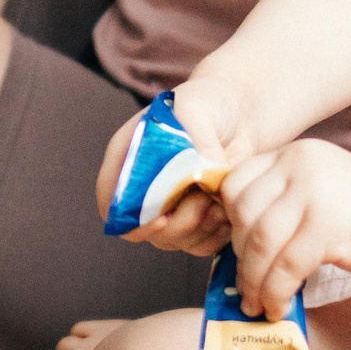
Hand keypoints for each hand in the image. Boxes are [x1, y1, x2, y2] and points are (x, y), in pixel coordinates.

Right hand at [93, 79, 254, 255]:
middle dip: (176, 223)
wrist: (238, 114)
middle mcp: (142, 188)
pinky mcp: (195, 219)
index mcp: (127, 159)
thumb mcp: (196, 111)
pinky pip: (199, 244)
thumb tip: (203, 174)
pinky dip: (215, 235)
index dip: (130, 218)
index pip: (112, 203)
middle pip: (142, 230)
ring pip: (172, 241)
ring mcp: (169, 207)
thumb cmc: (208, 105)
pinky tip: (227, 209)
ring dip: (198, 228)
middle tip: (204, 201)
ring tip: (219, 200)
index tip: (162, 216)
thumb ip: (194, 142)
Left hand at [219, 140, 350, 315]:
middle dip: (239, 257)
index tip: (236, 250)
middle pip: (243, 215)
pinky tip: (279, 306)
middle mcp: (297, 167)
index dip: (227, 223)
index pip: (235, 184)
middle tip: (246, 284)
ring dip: (253, 281)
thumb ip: (281, 201)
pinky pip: (286, 267)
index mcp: (291, 155)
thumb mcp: (316, 186)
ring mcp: (312, 195)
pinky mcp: (327, 228)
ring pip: (260, 244)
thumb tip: (240, 249)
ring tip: (256, 303)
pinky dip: (275, 292)